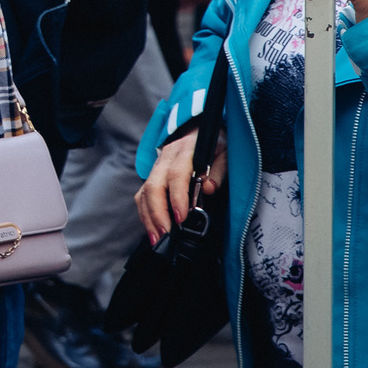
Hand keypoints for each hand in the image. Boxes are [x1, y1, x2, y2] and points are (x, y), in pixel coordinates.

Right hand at [136, 126, 221, 244]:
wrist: (199, 128)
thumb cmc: (214, 143)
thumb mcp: (224, 152)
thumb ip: (218, 170)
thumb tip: (208, 188)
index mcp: (184, 150)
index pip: (176, 174)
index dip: (177, 197)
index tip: (181, 218)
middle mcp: (165, 158)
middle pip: (154, 186)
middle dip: (158, 213)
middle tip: (166, 235)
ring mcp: (156, 167)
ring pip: (145, 192)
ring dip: (149, 218)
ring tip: (157, 239)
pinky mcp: (153, 176)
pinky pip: (143, 196)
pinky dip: (146, 214)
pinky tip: (152, 230)